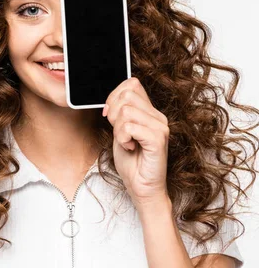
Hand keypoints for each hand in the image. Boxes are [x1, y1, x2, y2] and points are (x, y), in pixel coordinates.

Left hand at [102, 77, 170, 207]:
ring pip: (126, 110)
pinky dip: (123, 138)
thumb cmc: (131, 161)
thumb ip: (118, 112)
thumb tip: (110, 99)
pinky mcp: (158, 140)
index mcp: (150, 111)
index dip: (113, 97)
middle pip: (126, 94)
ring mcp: (160, 127)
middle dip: (113, 113)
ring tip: (126, 142)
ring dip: (118, 129)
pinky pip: (130, 127)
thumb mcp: (119, 131)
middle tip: (120, 133)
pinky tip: (130, 147)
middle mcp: (158, 116)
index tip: (110, 116)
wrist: (141, 187)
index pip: (131, 83)